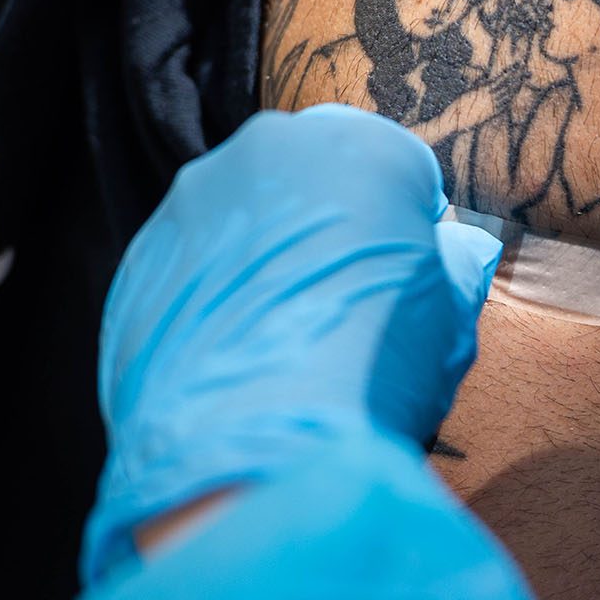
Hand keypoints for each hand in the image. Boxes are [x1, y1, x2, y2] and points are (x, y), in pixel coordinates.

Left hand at [83, 106, 502, 580]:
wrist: (255, 453)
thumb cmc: (374, 372)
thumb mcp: (451, 317)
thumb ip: (458, 261)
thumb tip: (455, 247)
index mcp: (362, 146)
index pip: (402, 168)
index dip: (412, 222)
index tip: (410, 274)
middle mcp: (271, 149)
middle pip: (317, 173)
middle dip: (336, 222)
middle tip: (349, 301)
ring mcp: (195, 200)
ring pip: (248, 212)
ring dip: (272, 255)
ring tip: (286, 334)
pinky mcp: (141, 255)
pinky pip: (194, 260)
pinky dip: (216, 293)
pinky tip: (237, 355)